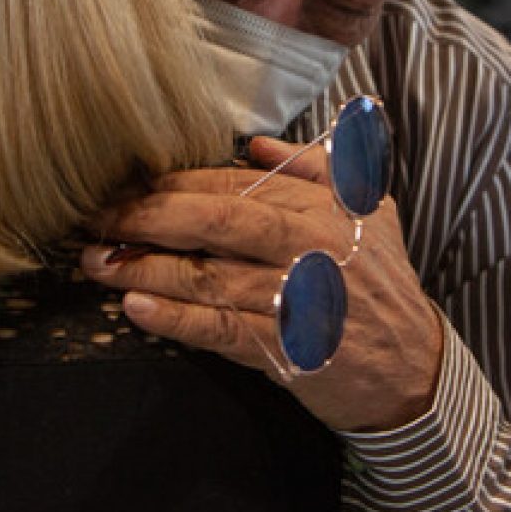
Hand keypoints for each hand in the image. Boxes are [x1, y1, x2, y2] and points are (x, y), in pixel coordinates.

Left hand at [82, 137, 442, 432]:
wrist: (413, 368)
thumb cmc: (377, 281)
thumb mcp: (367, 209)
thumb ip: (317, 166)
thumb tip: (258, 143)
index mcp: (319, 206)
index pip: (231, 184)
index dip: (172, 184)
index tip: (126, 186)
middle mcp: (307, 245)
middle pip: (214, 221)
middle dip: (147, 217)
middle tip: (97, 219)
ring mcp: (296, 298)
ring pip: (207, 276)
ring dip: (144, 268)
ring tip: (97, 263)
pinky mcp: (286, 350)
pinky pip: (220, 329)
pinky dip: (175, 319)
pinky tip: (136, 307)